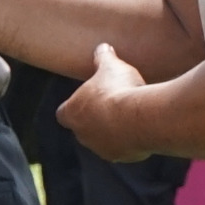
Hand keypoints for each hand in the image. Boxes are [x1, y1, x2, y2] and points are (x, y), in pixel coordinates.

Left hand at [55, 42, 154, 161]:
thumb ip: (103, 57)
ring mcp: (100, 149)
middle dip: (95, 118)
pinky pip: (122, 148)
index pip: (64, 112)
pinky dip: (128, 140)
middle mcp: (81, 135)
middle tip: (112, 103)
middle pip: (83, 127)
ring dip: (112, 130)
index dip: (76, 105)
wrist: (139, 119)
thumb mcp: (110, 66)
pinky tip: (140, 126)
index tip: (90, 96)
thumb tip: (103, 47)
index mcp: (71, 113)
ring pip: (103, 140)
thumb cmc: (118, 90)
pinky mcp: (120, 157)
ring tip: (129, 114)